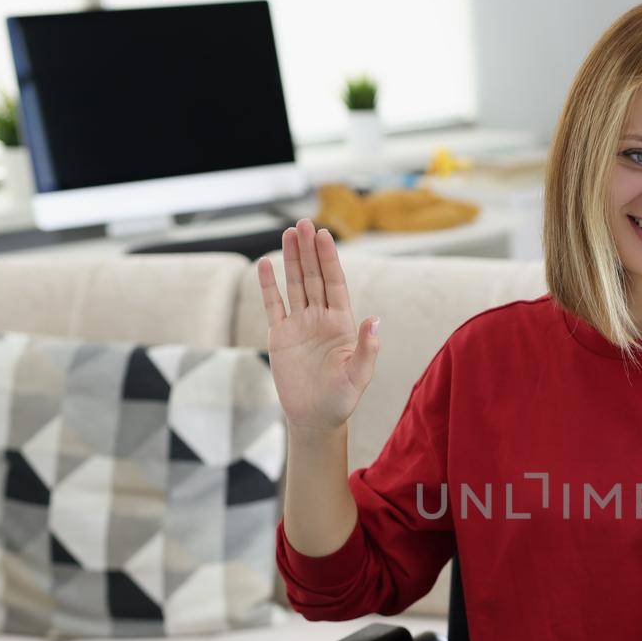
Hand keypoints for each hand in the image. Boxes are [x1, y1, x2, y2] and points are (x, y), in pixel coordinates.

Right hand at [258, 218, 380, 432]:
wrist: (315, 418)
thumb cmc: (342, 399)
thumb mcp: (358, 375)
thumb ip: (367, 348)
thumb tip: (375, 320)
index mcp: (342, 324)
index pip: (335, 284)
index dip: (329, 260)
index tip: (324, 236)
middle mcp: (320, 319)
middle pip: (314, 277)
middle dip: (309, 250)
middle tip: (304, 222)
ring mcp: (300, 325)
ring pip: (295, 285)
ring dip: (292, 259)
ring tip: (289, 232)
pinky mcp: (280, 336)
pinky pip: (274, 305)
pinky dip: (269, 285)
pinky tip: (265, 264)